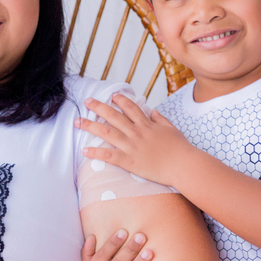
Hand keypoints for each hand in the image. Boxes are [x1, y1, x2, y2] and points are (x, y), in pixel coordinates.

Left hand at [75, 94, 192, 186]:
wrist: (183, 165)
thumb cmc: (180, 149)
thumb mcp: (172, 129)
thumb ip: (161, 119)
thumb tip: (153, 111)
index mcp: (147, 124)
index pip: (131, 108)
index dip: (120, 100)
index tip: (112, 95)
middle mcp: (137, 132)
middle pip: (114, 116)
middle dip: (99, 107)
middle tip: (87, 101)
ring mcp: (132, 146)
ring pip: (107, 133)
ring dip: (91, 126)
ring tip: (78, 122)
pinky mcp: (130, 161)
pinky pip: (109, 155)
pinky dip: (96, 152)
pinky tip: (85, 150)